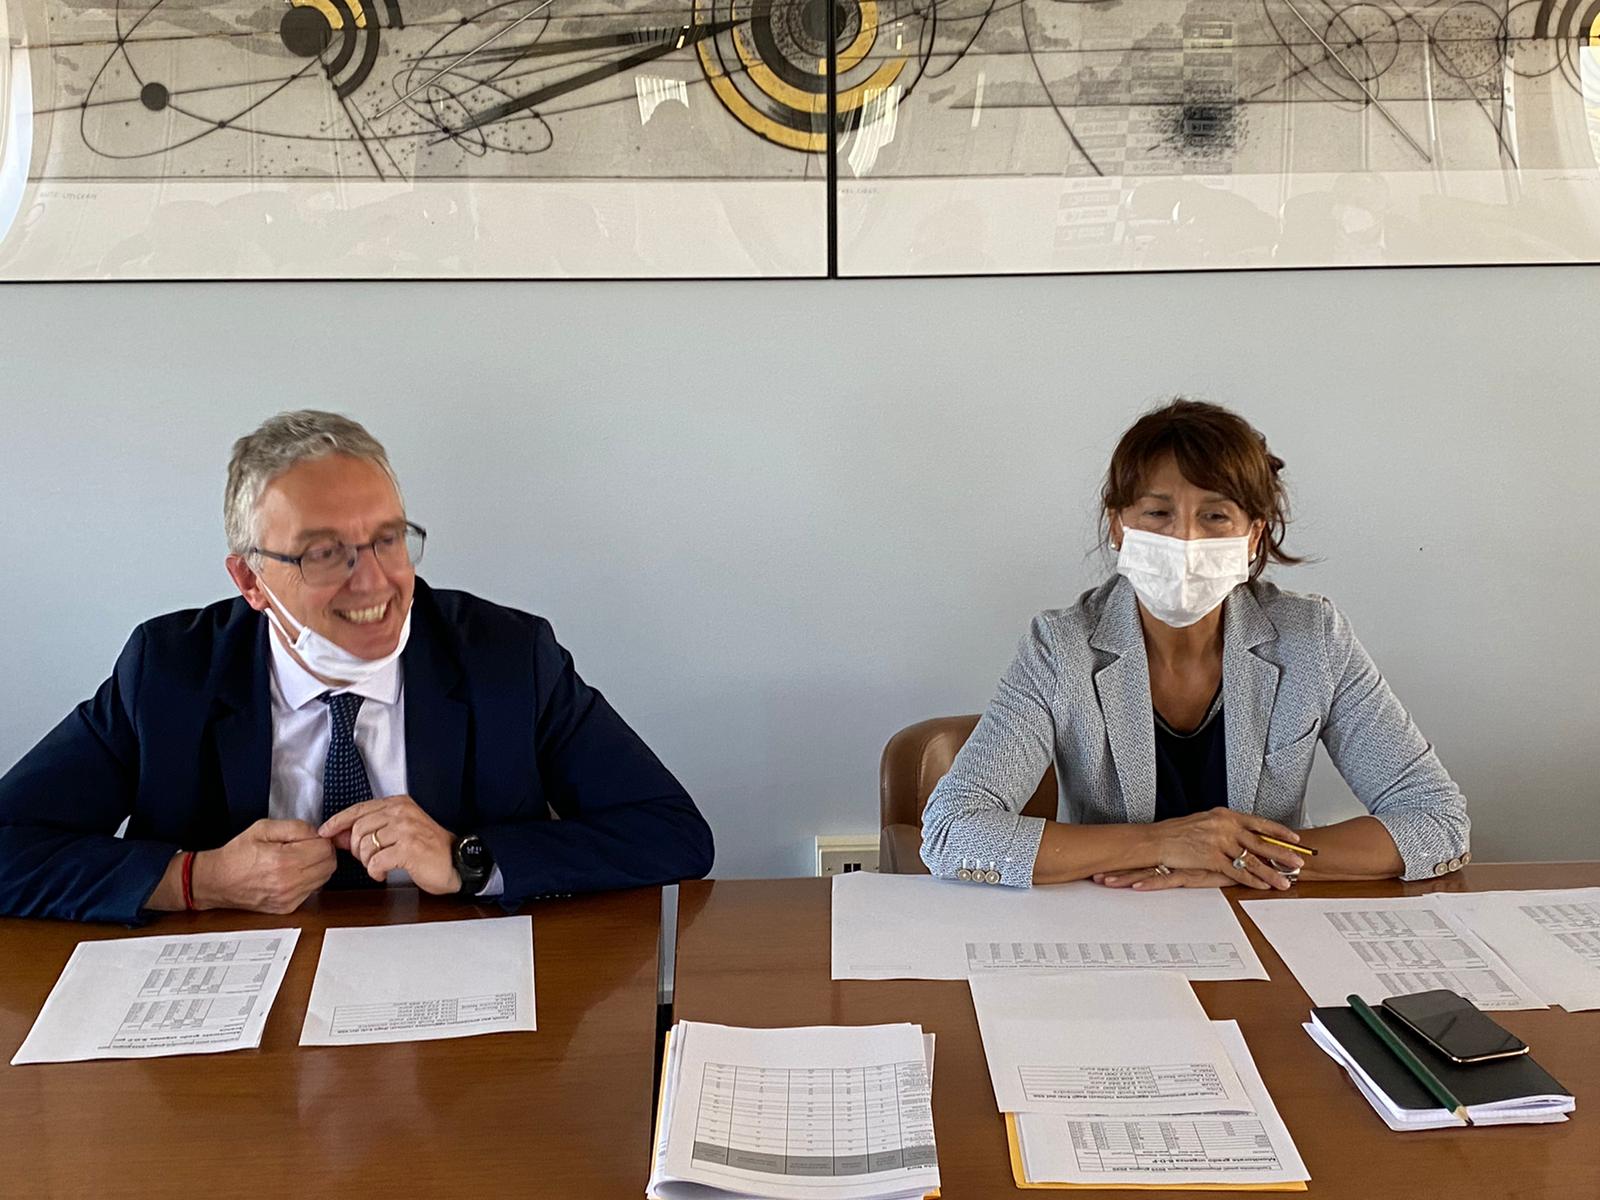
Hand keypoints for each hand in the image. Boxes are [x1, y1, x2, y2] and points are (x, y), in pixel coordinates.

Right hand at [192, 819, 335, 913]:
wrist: (217, 881)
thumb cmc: (237, 854)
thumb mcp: (263, 828)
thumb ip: (296, 827)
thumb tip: (317, 833)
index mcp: (283, 861)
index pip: (325, 850)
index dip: (321, 839)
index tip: (311, 836)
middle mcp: (288, 884)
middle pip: (329, 865)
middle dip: (323, 852)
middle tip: (307, 846)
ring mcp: (288, 899)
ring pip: (324, 879)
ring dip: (318, 866)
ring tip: (298, 858)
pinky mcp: (287, 908)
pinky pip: (312, 890)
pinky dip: (309, 880)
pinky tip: (293, 872)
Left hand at [318, 795, 459, 893]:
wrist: (456, 863)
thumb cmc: (428, 850)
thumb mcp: (399, 833)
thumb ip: (372, 830)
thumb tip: (340, 836)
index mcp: (399, 803)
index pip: (359, 808)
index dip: (338, 821)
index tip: (325, 832)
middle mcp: (402, 811)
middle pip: (358, 828)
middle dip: (356, 849)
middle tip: (368, 859)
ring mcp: (406, 829)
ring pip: (365, 845)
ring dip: (366, 862)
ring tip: (379, 866)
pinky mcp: (409, 848)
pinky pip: (376, 861)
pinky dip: (375, 872)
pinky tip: (383, 874)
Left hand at [1094, 866, 1277, 890]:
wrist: (1257, 852)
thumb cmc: (1234, 855)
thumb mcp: (1211, 863)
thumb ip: (1196, 864)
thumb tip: (1181, 866)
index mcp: (1178, 855)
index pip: (1144, 857)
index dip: (1121, 862)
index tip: (1100, 867)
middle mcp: (1176, 858)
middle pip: (1139, 864)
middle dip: (1115, 870)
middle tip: (1093, 876)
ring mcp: (1182, 866)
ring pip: (1147, 872)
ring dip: (1124, 878)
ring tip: (1103, 882)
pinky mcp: (1193, 874)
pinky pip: (1167, 880)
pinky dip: (1150, 884)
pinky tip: (1135, 887)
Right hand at [1146, 809, 1303, 889]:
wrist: (1158, 840)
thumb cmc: (1178, 831)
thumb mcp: (1206, 821)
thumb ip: (1226, 826)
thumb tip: (1243, 833)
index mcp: (1226, 815)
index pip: (1259, 823)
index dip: (1279, 832)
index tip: (1295, 839)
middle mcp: (1225, 826)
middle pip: (1261, 842)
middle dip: (1283, 854)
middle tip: (1299, 862)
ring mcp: (1219, 842)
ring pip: (1252, 860)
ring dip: (1271, 872)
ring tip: (1286, 880)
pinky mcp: (1212, 858)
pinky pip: (1237, 872)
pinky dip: (1252, 880)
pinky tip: (1262, 885)